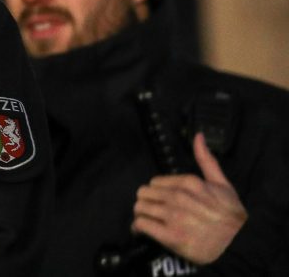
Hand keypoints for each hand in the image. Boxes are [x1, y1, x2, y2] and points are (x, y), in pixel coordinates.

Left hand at [132, 132, 246, 264]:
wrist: (241, 243)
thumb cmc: (231, 215)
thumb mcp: (222, 184)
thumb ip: (206, 160)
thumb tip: (198, 136)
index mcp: (189, 183)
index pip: (155, 182)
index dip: (156, 192)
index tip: (159, 200)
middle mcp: (179, 197)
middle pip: (144, 193)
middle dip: (147, 202)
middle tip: (152, 211)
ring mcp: (174, 216)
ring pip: (139, 207)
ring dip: (141, 215)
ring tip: (147, 221)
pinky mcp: (170, 235)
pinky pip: (141, 224)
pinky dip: (138, 228)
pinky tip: (143, 231)